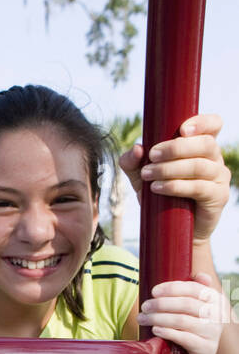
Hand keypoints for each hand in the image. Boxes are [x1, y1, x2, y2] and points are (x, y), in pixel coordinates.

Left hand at [119, 114, 229, 242]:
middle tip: (151, 156)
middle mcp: (215, 159)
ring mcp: (220, 177)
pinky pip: (199, 187)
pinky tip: (158, 188)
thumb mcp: (142, 178)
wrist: (174, 231)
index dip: (202, 122)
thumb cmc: (160, 197)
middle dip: (175, 148)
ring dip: (171, 168)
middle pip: (205, 143)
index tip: (181, 129)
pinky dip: (176, 186)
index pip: (213, 124)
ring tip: (148, 174)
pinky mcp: (218, 197)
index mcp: (202, 146)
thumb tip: (137, 148)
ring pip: (200, 166)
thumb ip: (133, 162)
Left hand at [136, 272, 228, 353]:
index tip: (153, 291)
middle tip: (144, 306)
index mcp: (215, 299)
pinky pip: (185, 338)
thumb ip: (194, 290)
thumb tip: (199, 275)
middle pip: (186, 304)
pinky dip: (167, 332)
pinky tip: (155, 329)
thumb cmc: (192, 326)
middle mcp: (217, 315)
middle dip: (161, 304)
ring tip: (142, 319)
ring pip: (182, 321)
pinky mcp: (206, 349)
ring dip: (158, 318)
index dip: (173, 288)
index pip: (194, 288)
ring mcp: (213, 332)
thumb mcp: (195, 307)